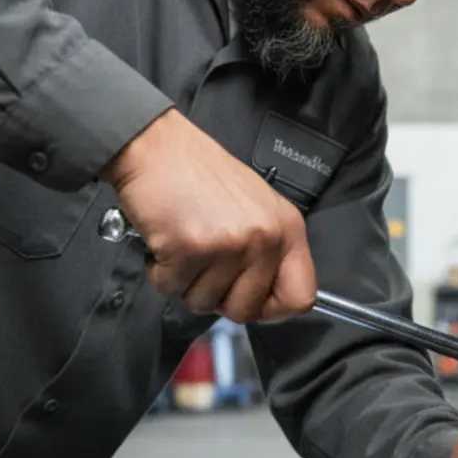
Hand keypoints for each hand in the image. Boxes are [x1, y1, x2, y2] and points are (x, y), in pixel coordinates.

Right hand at [101, 109, 316, 322]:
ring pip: (203, 303)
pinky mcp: (190, 249)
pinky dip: (159, 271)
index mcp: (287, 229)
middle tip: (203, 268)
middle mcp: (264, 238)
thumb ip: (268, 252)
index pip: (301, 297)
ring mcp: (229, 245)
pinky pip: (171, 288)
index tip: (251, 301)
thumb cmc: (200, 175)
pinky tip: (164, 241)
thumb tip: (267, 301)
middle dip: (217, 298)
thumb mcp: (256, 208)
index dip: (273, 310)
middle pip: (246, 310)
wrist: (156, 147)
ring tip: (184, 244)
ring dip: (185, 282)